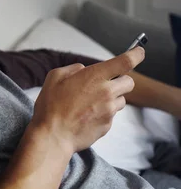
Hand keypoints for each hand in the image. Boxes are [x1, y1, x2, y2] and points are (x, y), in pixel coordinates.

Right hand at [30, 47, 144, 154]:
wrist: (53, 136)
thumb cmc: (51, 106)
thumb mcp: (55, 77)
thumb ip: (72, 69)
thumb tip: (82, 69)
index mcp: (95, 76)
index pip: (126, 61)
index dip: (136, 54)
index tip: (138, 52)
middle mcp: (107, 92)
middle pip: (129, 82)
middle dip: (121, 80)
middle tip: (106, 84)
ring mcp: (109, 110)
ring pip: (121, 100)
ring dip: (111, 99)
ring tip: (90, 103)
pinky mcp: (108, 125)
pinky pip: (111, 115)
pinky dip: (103, 114)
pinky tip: (86, 116)